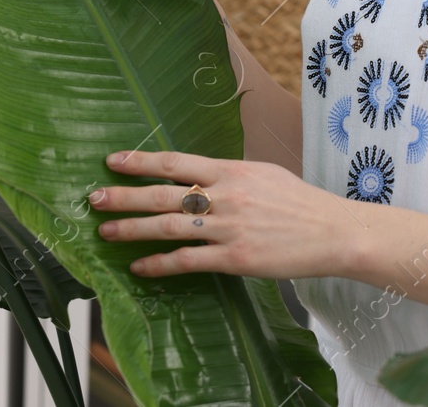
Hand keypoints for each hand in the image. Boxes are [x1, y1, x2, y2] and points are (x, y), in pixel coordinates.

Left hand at [89, 149, 353, 279]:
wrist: (333, 232)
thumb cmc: (301, 203)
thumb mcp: (265, 174)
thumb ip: (231, 175)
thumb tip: (201, 174)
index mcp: (233, 170)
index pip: (177, 162)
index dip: (141, 161)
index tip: (113, 162)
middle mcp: (227, 195)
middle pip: (164, 193)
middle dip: (125, 195)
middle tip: (94, 198)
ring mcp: (230, 227)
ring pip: (169, 226)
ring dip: (132, 229)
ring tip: (106, 231)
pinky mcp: (236, 257)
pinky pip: (188, 260)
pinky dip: (160, 264)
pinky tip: (140, 267)